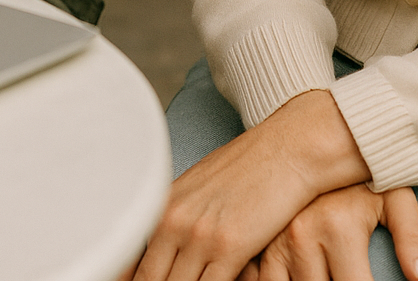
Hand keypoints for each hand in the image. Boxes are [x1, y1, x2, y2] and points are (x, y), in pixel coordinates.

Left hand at [120, 90, 370, 280]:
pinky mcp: (229, 248)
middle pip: (148, 280)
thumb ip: (177, 219)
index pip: (131, 262)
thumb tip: (161, 248)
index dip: (129, 280)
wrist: (287, 149)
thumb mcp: (200, 188)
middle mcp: (174, 220)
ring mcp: (200, 235)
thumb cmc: (249, 167)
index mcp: (164, 206)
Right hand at [255, 185, 417, 280]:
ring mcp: (275, 240)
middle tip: (342, 276)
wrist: (318, 132)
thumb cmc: (360, 170)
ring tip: (323, 276)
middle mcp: (301, 236)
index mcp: (337, 227)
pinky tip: (294, 278)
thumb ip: (411, 235)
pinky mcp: (258, 241)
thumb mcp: (394, 194)